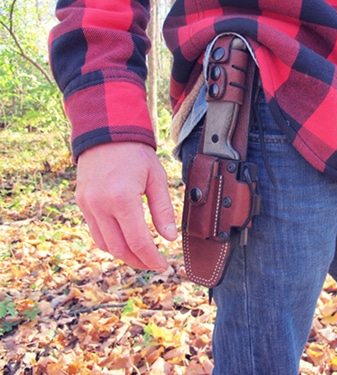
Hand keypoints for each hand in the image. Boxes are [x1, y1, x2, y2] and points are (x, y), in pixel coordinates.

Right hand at [75, 142, 177, 270]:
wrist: (107, 133)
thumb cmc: (135, 153)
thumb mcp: (156, 178)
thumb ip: (163, 209)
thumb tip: (170, 237)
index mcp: (122, 198)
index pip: (138, 242)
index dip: (151, 258)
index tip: (163, 264)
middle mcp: (100, 205)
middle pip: (119, 249)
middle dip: (139, 261)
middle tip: (153, 264)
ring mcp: (87, 205)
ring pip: (105, 245)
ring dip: (124, 254)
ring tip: (141, 255)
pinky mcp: (82, 203)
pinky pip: (95, 232)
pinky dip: (110, 242)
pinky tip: (125, 241)